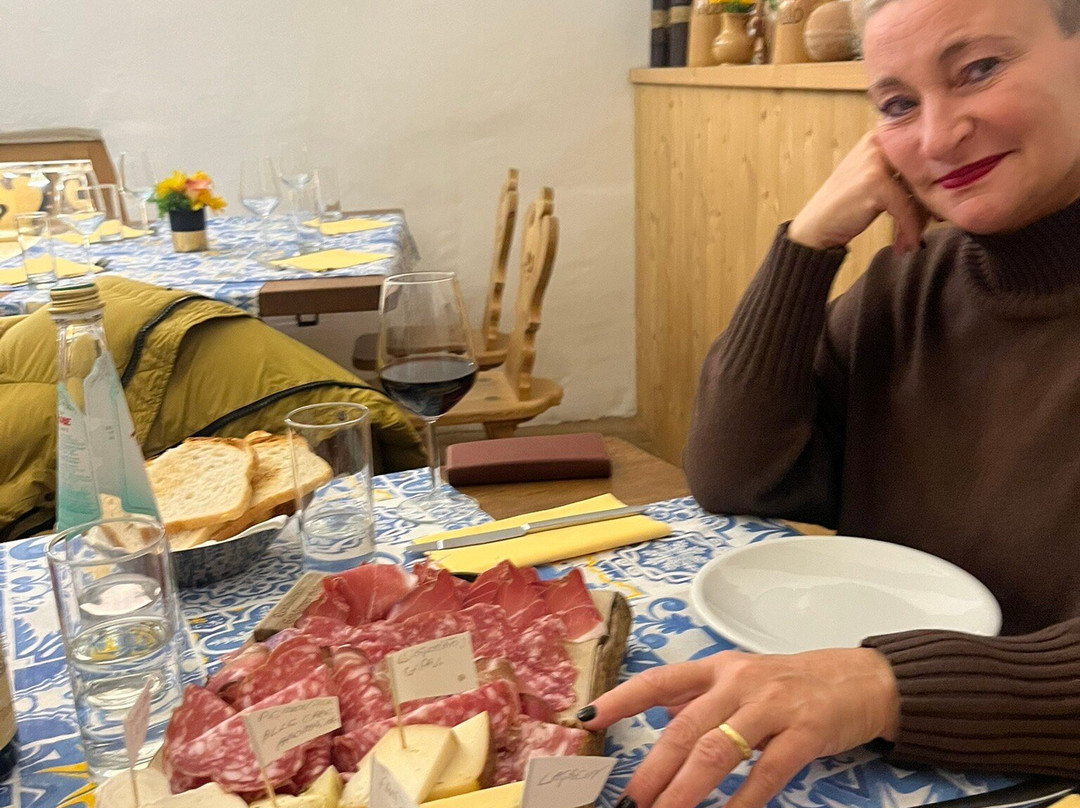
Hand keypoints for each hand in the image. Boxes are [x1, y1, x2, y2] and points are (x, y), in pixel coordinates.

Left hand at [580, 647, 898, 807]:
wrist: (862, 679)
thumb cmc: (793, 683)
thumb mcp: (741, 678)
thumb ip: (699, 694)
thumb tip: (654, 708)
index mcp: (717, 669)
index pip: (660, 681)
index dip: (622, 698)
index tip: (587, 719)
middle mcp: (739, 682)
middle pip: (686, 727)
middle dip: (653, 768)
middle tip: (630, 800)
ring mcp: (773, 706)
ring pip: (719, 749)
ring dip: (687, 788)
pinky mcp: (805, 732)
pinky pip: (767, 772)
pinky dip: (743, 801)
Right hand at [788, 131, 929, 252]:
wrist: (816, 227)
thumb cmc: (847, 206)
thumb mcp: (875, 178)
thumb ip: (903, 172)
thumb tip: (948, 181)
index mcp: (880, 136)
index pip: (923, 153)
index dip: (935, 179)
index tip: (937, 207)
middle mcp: (877, 142)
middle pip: (924, 171)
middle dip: (930, 201)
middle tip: (932, 224)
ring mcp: (875, 161)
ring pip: (918, 191)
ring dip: (920, 220)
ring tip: (912, 238)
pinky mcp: (875, 183)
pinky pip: (906, 209)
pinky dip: (909, 231)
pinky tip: (904, 245)